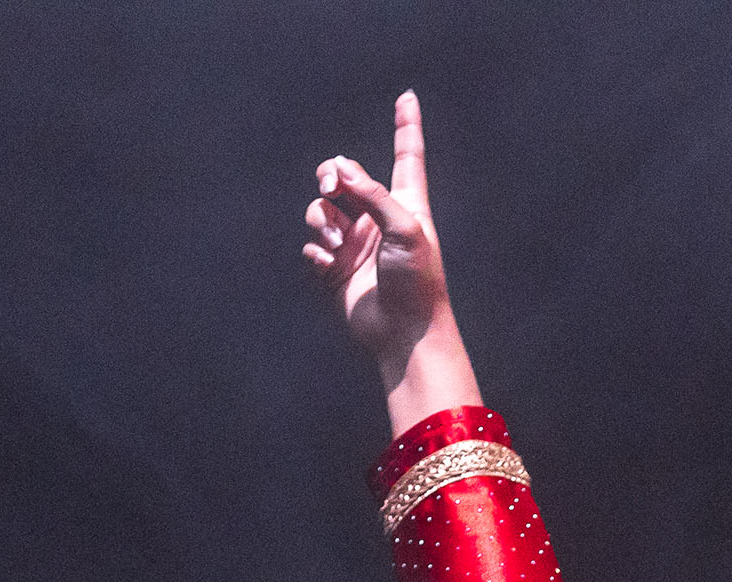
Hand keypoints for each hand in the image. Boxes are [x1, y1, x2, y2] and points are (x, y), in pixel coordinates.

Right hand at [301, 91, 479, 428]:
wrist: (405, 333)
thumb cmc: (418, 281)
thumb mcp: (405, 228)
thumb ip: (374, 194)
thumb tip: (342, 169)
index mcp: (405, 205)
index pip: (406, 156)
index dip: (406, 126)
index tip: (407, 98)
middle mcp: (378, 220)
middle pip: (345, 178)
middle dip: (331, 176)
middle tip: (331, 185)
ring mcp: (355, 245)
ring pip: (322, 211)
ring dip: (322, 219)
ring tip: (336, 242)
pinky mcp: (336, 271)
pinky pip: (313, 247)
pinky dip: (315, 251)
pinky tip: (327, 263)